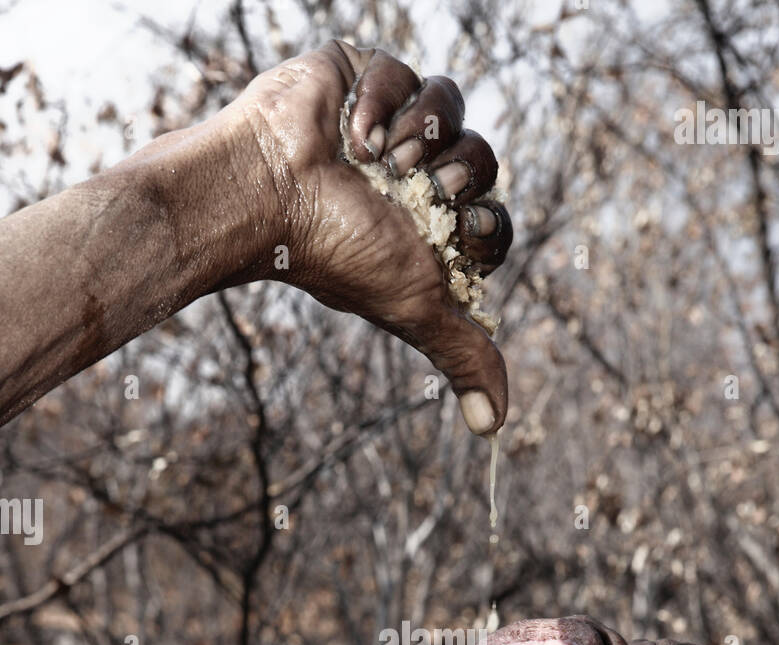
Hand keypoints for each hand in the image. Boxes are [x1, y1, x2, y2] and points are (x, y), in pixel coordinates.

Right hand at [222, 40, 511, 433]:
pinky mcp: (364, 77)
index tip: (456, 230)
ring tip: (378, 158)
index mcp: (432, 232)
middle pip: (483, 160)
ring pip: (453, 103)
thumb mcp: (417, 309)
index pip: (495, 219)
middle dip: (458, 174)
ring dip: (422, 131)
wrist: (270, 191)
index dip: (485, 222)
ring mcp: (392, 127)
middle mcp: (416, 181)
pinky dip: (382, 98)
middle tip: (418, 187)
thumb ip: (462, 358)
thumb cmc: (336, 252)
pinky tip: (351, 130)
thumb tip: (494, 430)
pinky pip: (407, 66)